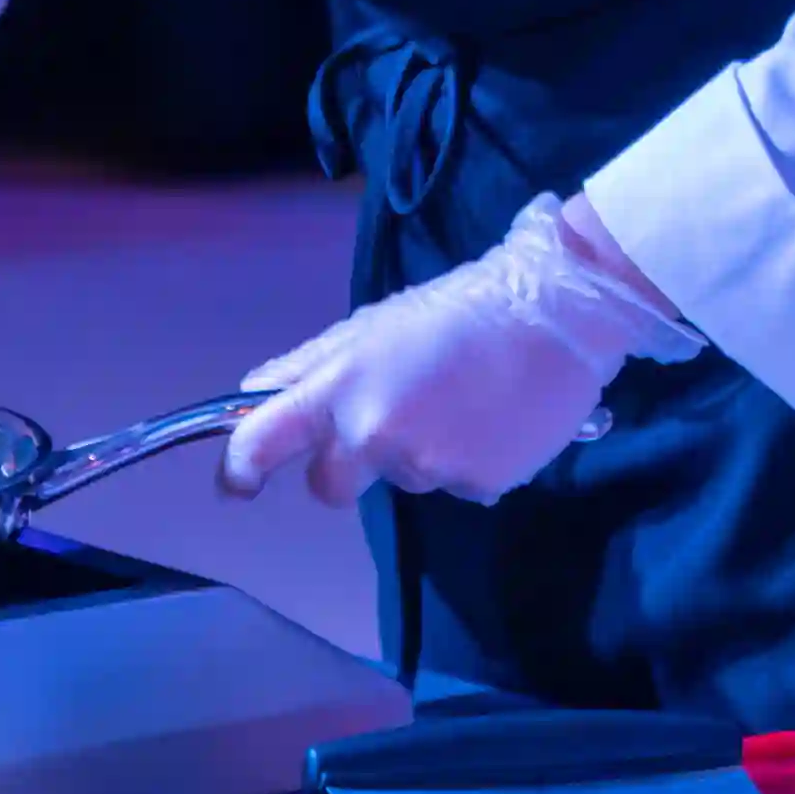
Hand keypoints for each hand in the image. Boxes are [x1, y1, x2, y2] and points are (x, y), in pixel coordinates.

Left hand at [223, 199, 693, 508]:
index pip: (261, 439)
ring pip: (402, 478)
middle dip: (344, 465)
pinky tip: (494, 419)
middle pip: (328, 486)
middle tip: (388, 422)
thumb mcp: (375, 324)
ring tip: (463, 401)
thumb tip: (259, 394)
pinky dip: (468, 459)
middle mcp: (374, 434)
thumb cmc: (462, 307)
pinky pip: (456, 483)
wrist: (558, 314)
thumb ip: (315, 365)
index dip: (238, 469)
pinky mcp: (477, 486)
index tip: (236, 485)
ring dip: (420, 450)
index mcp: (341, 386)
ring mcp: (427, 466)